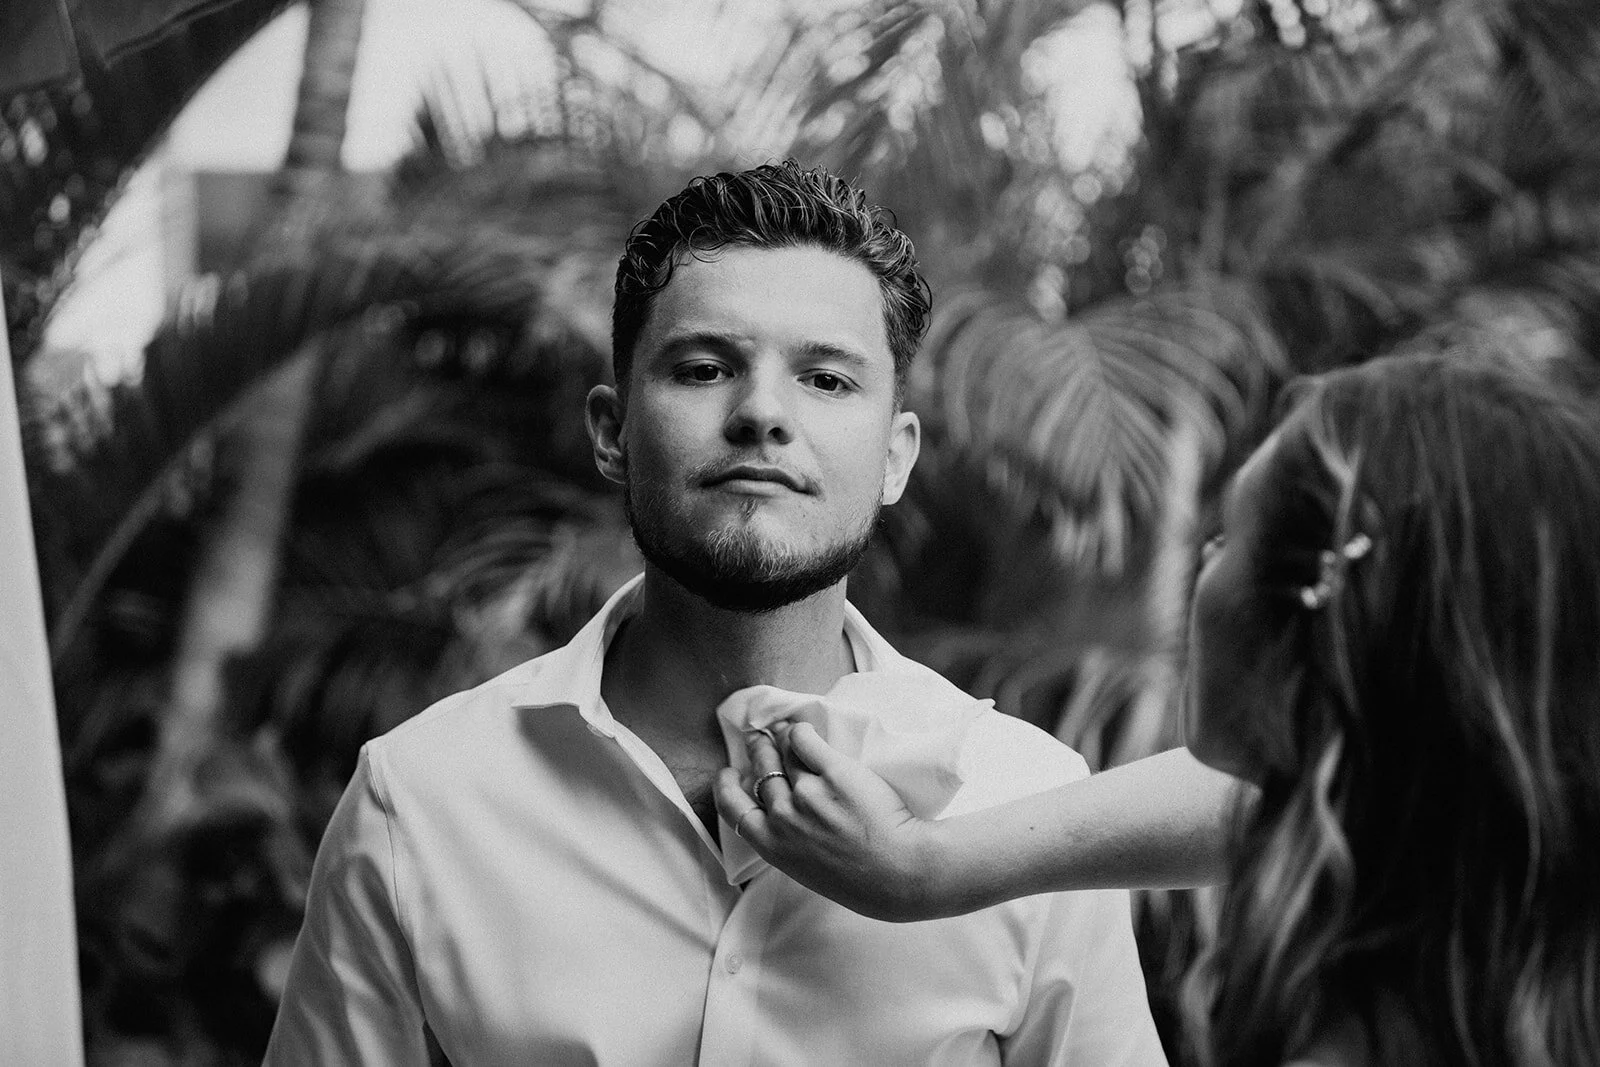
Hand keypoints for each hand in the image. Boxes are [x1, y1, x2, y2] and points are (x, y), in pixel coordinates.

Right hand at [714, 722, 941, 921]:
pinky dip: (803, 733)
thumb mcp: (809, 870)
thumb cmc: (861, 881)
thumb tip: (786, 818)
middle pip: (762, 770)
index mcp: (772, 845)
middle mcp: (783, 816)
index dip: (727, 785)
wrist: (900, 872)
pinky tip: (807, 731)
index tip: (730, 773)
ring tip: (784, 731)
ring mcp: (807, 792)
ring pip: (784, 753)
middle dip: (759, 751)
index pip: (732, 807)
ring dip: (781, 738)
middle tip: (762, 741)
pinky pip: (807, 741)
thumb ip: (791, 843)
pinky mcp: (834, 771)